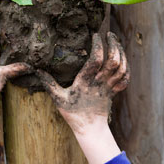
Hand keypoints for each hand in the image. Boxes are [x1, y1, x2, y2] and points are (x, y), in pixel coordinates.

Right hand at [36, 32, 128, 163]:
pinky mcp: (114, 91)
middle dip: (114, 45)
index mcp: (86, 82)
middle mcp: (100, 83)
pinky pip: (125, 77)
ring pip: (121, 67)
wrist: (90, 129)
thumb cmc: (73, 113)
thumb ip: (48, 83)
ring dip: (121, 53)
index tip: (96, 35)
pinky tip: (122, 58)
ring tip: (116, 42)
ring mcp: (109, 87)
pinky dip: (126, 66)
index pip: (96, 60)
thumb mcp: (58, 98)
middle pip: (113, 60)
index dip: (98, 45)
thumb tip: (37, 69)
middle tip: (109, 34)